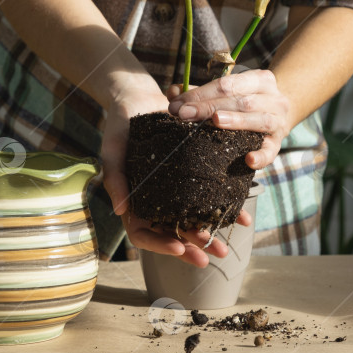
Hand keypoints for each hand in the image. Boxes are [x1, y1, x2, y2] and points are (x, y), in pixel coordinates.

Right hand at [100, 84, 252, 267]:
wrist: (138, 98)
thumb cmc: (119, 127)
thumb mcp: (112, 152)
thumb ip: (115, 180)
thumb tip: (120, 210)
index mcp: (133, 202)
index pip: (142, 233)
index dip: (160, 244)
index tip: (179, 247)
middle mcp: (154, 201)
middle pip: (172, 233)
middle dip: (193, 246)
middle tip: (214, 254)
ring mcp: (173, 190)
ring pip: (191, 220)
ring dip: (209, 234)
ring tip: (227, 245)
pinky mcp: (191, 174)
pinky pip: (207, 196)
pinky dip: (223, 206)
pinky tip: (240, 213)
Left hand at [165, 69, 290, 169]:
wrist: (279, 115)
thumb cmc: (243, 102)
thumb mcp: (226, 92)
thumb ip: (198, 92)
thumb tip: (172, 91)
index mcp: (259, 79)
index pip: (227, 83)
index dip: (200, 93)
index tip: (177, 104)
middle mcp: (274, 98)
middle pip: (240, 100)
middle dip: (209, 106)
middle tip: (183, 115)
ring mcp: (279, 121)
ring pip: (258, 119)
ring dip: (236, 121)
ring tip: (215, 122)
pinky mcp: (279, 143)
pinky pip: (271, 151)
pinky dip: (261, 156)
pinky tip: (248, 160)